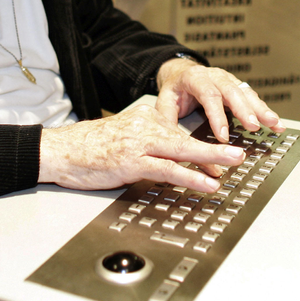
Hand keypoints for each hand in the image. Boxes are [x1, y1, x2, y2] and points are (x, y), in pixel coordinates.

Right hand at [38, 103, 245, 193]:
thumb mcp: (122, 140)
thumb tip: (170, 159)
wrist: (60, 150)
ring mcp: (139, 143)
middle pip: (187, 138)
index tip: (221, 155)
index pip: (179, 132)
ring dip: (211, 159)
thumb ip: (147, 145)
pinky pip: (168, 169)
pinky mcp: (132, 161)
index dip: (202, 146)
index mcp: (144, 118)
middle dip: (216, 147)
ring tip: (233, 164)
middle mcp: (145, 126)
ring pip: (182, 150)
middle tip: (239, 154)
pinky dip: (191, 175)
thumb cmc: (88, 149)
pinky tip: (206, 183)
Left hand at [154, 57, 283, 143]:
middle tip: (254, 126)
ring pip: (247, 93)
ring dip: (262, 110)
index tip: (223, 136)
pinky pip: (253, 98)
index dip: (217, 116)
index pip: (209, 95)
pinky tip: (276, 123)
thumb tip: (169, 140)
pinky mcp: (238, 87)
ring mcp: (229, 80)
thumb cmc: (175, 89)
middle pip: (232, 91)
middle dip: (245, 110)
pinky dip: (265, 111)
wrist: (182, 72)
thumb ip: (167, 118)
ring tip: (274, 124)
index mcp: (195, 78)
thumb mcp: (165, 101)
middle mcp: (215, 76)